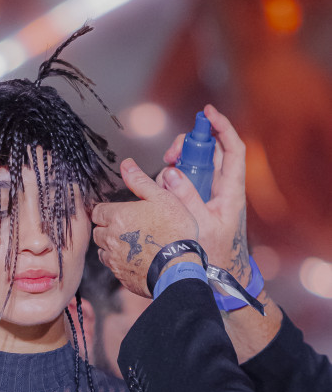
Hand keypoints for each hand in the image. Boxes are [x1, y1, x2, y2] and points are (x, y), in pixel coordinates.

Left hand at [92, 159, 198, 296]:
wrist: (178, 266)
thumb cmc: (174, 231)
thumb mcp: (161, 198)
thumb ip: (140, 181)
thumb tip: (127, 165)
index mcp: (118, 216)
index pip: (97, 212)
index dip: (105, 211)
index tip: (114, 213)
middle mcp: (111, 238)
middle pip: (98, 232)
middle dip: (106, 229)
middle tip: (125, 228)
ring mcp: (114, 259)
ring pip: (103, 251)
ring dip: (111, 247)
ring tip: (131, 244)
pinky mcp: (121, 276)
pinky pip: (113, 268)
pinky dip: (120, 263)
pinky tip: (135, 260)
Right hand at [158, 103, 249, 283]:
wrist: (221, 278)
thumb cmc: (216, 256)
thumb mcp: (201, 226)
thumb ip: (186, 198)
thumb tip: (170, 173)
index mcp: (231, 190)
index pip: (233, 149)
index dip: (222, 127)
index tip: (207, 113)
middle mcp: (222, 189)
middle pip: (209, 153)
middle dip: (188, 147)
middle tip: (170, 155)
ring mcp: (210, 196)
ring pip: (194, 167)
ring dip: (176, 166)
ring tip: (161, 176)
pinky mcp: (197, 205)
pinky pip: (183, 184)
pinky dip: (170, 182)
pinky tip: (159, 190)